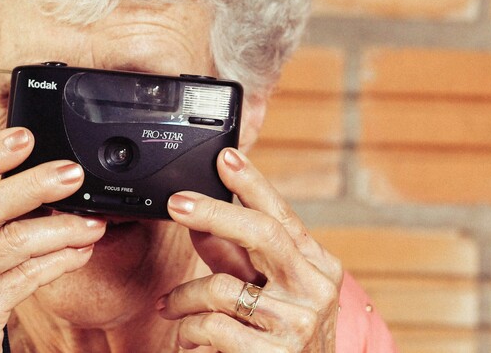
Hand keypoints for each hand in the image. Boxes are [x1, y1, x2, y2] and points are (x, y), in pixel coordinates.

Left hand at [157, 148, 343, 351]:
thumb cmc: (278, 344)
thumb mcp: (263, 294)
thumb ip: (236, 259)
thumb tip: (201, 221)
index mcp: (318, 268)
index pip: (283, 216)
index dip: (252, 184)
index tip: (225, 156)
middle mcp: (316, 291)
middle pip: (262, 233)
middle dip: (214, 212)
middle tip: (176, 204)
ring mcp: (298, 323)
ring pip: (222, 286)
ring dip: (183, 298)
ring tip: (172, 309)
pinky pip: (210, 325)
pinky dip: (187, 331)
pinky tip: (187, 340)